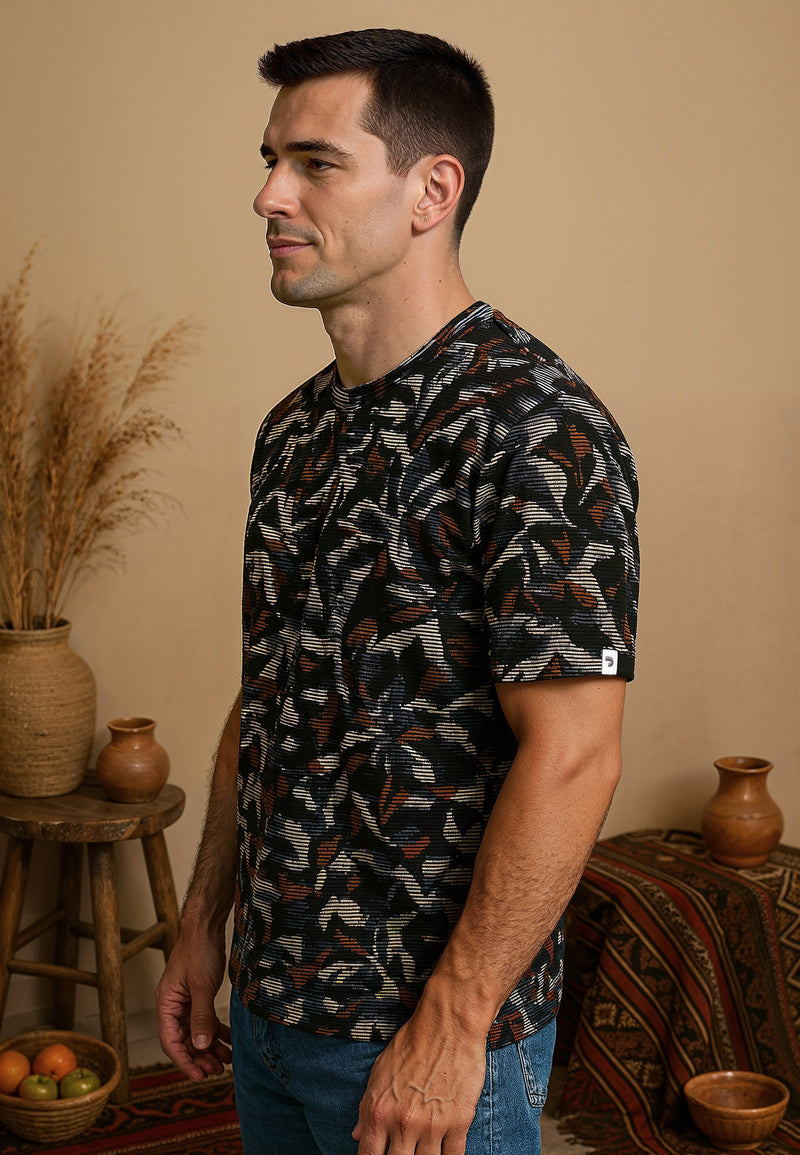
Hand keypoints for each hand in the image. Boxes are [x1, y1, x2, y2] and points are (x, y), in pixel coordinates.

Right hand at [155, 925, 231, 1080]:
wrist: (206, 926)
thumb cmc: (198, 950)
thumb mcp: (202, 986)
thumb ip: (201, 1016)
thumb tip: (201, 1046)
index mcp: (166, 1004)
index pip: (171, 1042)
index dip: (185, 1061)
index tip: (200, 1075)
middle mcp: (173, 1006)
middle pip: (184, 1041)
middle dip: (200, 1058)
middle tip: (217, 1070)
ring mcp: (185, 1001)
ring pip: (196, 1032)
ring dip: (210, 1047)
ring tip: (226, 1060)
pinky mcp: (198, 996)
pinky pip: (205, 1020)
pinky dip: (216, 1031)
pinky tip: (229, 1040)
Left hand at [352, 1008, 485, 1154]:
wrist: (448, 1025)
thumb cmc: (411, 1043)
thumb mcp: (379, 1072)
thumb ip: (367, 1108)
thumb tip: (357, 1135)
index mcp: (379, 1112)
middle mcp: (404, 1124)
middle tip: (404, 1149)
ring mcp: (433, 1126)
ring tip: (422, 1146)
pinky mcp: (460, 1122)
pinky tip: (444, 1149)